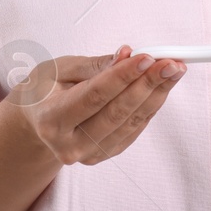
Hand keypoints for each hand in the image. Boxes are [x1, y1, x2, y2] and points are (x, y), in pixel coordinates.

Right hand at [7, 46, 186, 165]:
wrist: (36, 120)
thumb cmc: (46, 88)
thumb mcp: (61, 68)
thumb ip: (96, 65)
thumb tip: (128, 55)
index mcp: (51, 119)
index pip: (94, 96)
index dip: (123, 76)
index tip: (147, 57)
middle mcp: (69, 144)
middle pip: (117, 113)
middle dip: (148, 84)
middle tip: (171, 63)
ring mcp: (88, 154)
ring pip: (131, 122)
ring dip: (157, 94)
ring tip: (174, 70)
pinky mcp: (104, 155)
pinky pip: (134, 129)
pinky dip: (150, 106)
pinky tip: (161, 86)